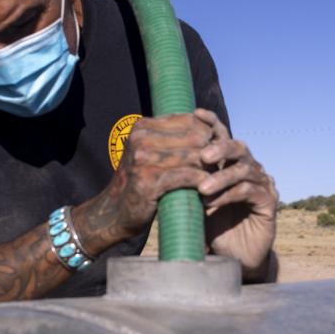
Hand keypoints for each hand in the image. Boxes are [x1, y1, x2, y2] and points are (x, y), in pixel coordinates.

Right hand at [73, 112, 212, 254]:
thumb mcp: (151, 152)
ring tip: (217, 178)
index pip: (190, 121)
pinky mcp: (149, 182)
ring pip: (195, 156)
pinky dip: (202, 183)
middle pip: (196, 137)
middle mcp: (141, 139)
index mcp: (143, 126)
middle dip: (212, 151)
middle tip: (221, 166)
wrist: (113, 213)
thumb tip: (211, 126)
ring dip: (210, 169)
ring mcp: (143, 160)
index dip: (209, 134)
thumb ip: (173, 138)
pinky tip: (207, 189)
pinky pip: (188, 177)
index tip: (217, 149)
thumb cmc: (140, 181)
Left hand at [195, 109, 277, 273]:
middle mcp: (249, 168)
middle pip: (238, 147)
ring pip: (244, 170)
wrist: (232, 257)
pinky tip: (211, 205)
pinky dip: (229, 196)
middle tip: (203, 156)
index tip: (195, 114)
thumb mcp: (193, 199)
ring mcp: (262, 183)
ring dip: (221, 178)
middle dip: (220, 148)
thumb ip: (185, 178)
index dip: (211, 123)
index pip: (223, 136)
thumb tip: (158, 155)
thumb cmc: (211, 225)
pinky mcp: (269, 202)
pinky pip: (250, 191)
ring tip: (201, 189)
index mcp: (231, 162)